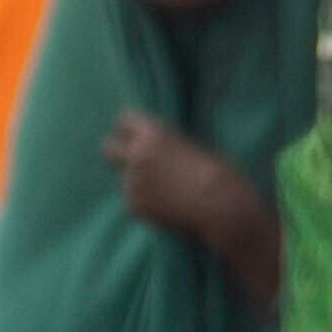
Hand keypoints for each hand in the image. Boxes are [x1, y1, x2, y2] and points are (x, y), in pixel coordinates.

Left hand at [107, 110, 262, 257]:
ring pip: (126, 181)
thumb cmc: (220, 177)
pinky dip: (148, 207)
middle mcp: (137, 153)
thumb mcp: (193, 150)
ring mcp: (132, 180)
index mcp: (155, 132)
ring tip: (173, 198)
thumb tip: (154, 154)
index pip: (124, 121)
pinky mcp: (133, 204)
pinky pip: (135, 203)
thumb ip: (167, 148)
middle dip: (116, 154)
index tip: (133, 138)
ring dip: (141, 187)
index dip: (129, 130)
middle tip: (130, 164)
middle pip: (107, 148)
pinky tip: (171, 210)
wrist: (223, 208)